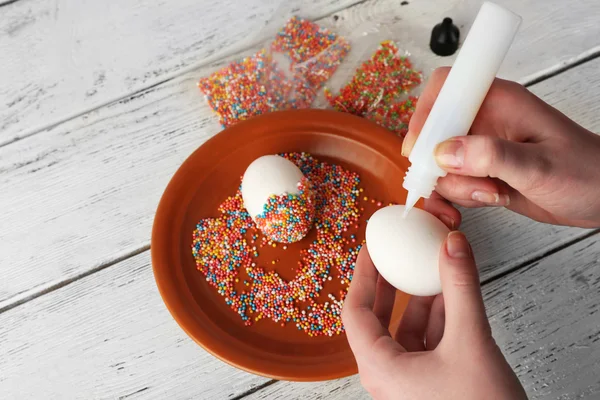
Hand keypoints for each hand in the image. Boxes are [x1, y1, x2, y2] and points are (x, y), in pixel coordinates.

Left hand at [343, 231, 526, 399]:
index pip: (355, 311)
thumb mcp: (471, 341)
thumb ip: (460, 288)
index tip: (370, 248)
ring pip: (406, 329)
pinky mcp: (431, 383)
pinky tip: (451, 295)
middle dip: (388, 282)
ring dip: (420, 298)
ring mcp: (410, 380)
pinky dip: (438, 317)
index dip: (361, 274)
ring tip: (431, 267)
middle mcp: (388, 375)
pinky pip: (427, 342)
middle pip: (377, 318)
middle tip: (394, 252)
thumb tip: (452, 245)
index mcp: (381, 368)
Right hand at [403, 67, 599, 227]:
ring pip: (439, 163)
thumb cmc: (586, 173)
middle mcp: (485, 121)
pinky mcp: (481, 171)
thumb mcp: (539, 165)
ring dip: (455, 186)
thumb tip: (443, 152)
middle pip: (434, 130)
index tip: (420, 148)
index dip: (426, 113)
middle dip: (437, 162)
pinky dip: (457, 198)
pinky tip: (485, 202)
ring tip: (492, 193)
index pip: (445, 88)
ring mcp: (481, 148)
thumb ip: (491, 156)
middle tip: (459, 182)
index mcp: (499, 102)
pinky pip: (451, 182)